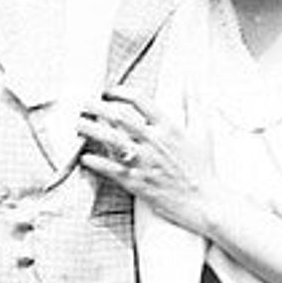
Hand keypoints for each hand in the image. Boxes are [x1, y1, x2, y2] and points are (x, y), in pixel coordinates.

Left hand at [78, 87, 218, 232]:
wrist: (202, 201)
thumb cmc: (202, 168)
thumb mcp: (203, 131)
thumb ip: (194, 103)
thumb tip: (191, 81)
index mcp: (168, 127)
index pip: (140, 100)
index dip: (121, 92)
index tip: (109, 91)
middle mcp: (154, 142)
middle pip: (119, 117)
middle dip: (98, 107)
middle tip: (85, 104)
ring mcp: (143, 161)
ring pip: (111, 140)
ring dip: (91, 130)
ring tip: (79, 124)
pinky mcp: (136, 181)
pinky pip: (110, 169)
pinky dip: (96, 162)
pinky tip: (85, 156)